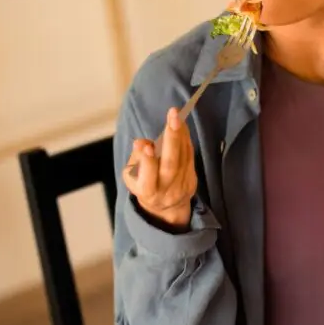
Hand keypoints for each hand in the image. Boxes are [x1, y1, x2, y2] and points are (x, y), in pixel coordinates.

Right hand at [122, 107, 197, 227]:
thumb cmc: (143, 185)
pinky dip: (186, 139)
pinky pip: (190, 156)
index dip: (147, 162)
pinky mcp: (192, 179)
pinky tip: (181, 125)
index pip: (148, 178)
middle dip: (172, 139)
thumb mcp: (132, 177)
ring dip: (180, 134)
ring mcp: (182, 185)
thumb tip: (141, 143)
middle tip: (173, 116)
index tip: (146, 145)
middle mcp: (166, 190)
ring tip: (176, 116)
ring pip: (183, 157)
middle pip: (171, 165)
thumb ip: (136, 160)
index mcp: (147, 192)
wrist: (166, 208)